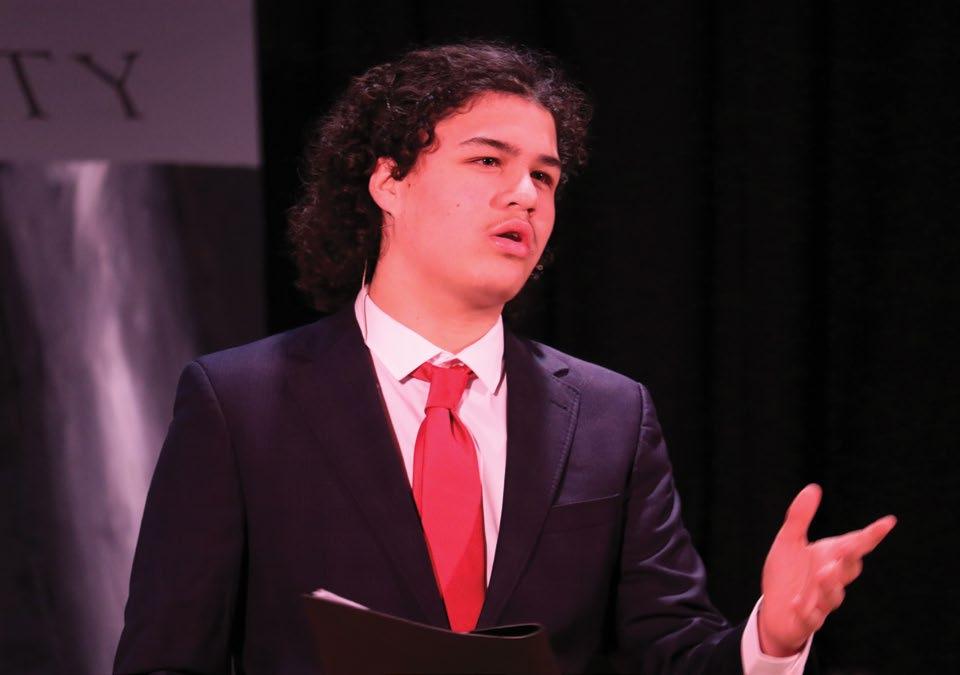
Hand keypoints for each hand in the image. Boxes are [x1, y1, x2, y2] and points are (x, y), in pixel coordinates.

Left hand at [757, 484, 895, 656]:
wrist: (776, 610)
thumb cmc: (787, 573)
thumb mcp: (788, 541)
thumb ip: (800, 517)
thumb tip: (814, 487)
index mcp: (830, 556)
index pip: (855, 544)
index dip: (872, 534)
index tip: (889, 521)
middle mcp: (831, 578)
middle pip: (849, 569)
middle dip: (850, 559)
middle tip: (848, 548)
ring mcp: (821, 601)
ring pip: (833, 595)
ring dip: (830, 585)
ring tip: (823, 572)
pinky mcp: (807, 619)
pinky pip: (810, 618)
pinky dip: (806, 611)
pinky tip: (796, 603)